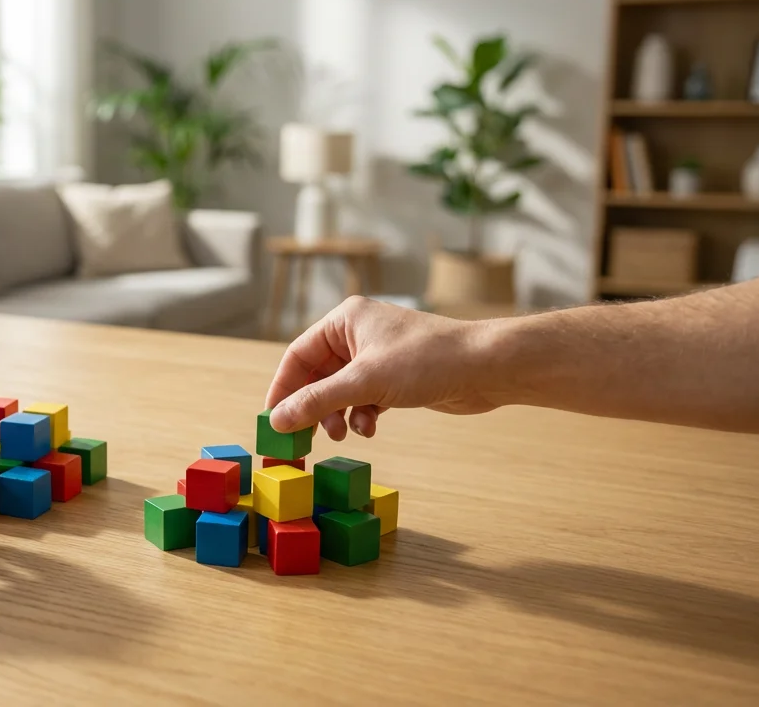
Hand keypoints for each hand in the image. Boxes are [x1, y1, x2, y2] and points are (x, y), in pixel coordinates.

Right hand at [265, 296, 502, 439]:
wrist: (486, 368)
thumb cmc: (427, 361)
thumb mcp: (365, 382)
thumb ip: (317, 401)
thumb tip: (277, 420)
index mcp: (345, 320)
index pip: (297, 355)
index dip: (283, 389)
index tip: (272, 421)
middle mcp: (358, 334)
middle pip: (317, 375)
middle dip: (313, 407)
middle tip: (305, 438)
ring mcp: (378, 356)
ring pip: (340, 390)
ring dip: (337, 415)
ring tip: (343, 434)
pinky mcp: (396, 377)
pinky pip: (363, 399)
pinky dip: (362, 415)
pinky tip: (370, 427)